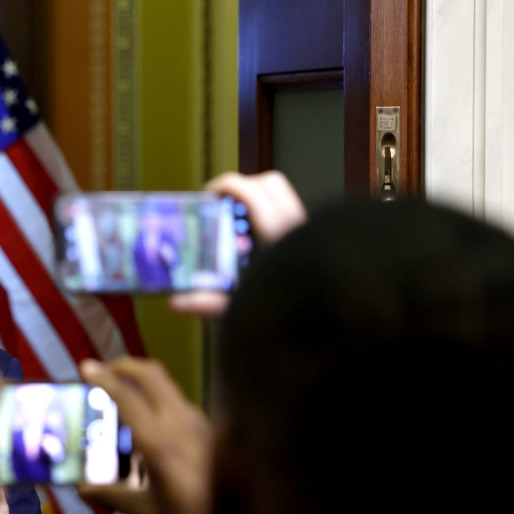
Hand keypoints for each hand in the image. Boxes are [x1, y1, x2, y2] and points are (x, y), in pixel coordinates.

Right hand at [77, 357, 212, 513]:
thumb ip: (113, 496)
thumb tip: (82, 487)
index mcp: (160, 442)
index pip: (127, 397)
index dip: (104, 379)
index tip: (87, 369)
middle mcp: (181, 423)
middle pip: (151, 374)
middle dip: (124, 366)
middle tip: (105, 371)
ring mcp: (200, 423)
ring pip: (167, 386)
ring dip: (142, 382)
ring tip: (123, 398)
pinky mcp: (211, 430)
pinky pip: (178, 403)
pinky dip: (158, 400)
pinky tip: (151, 425)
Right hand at [170, 170, 306, 318]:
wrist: (335, 329)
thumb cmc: (296, 318)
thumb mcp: (245, 314)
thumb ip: (212, 306)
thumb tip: (178, 301)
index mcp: (279, 238)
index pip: (254, 191)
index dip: (227, 185)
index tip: (208, 196)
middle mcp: (299, 229)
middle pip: (271, 184)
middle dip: (244, 188)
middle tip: (222, 207)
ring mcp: (310, 233)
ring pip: (284, 199)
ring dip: (259, 204)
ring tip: (237, 227)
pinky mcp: (316, 242)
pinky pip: (292, 217)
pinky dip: (272, 221)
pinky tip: (257, 248)